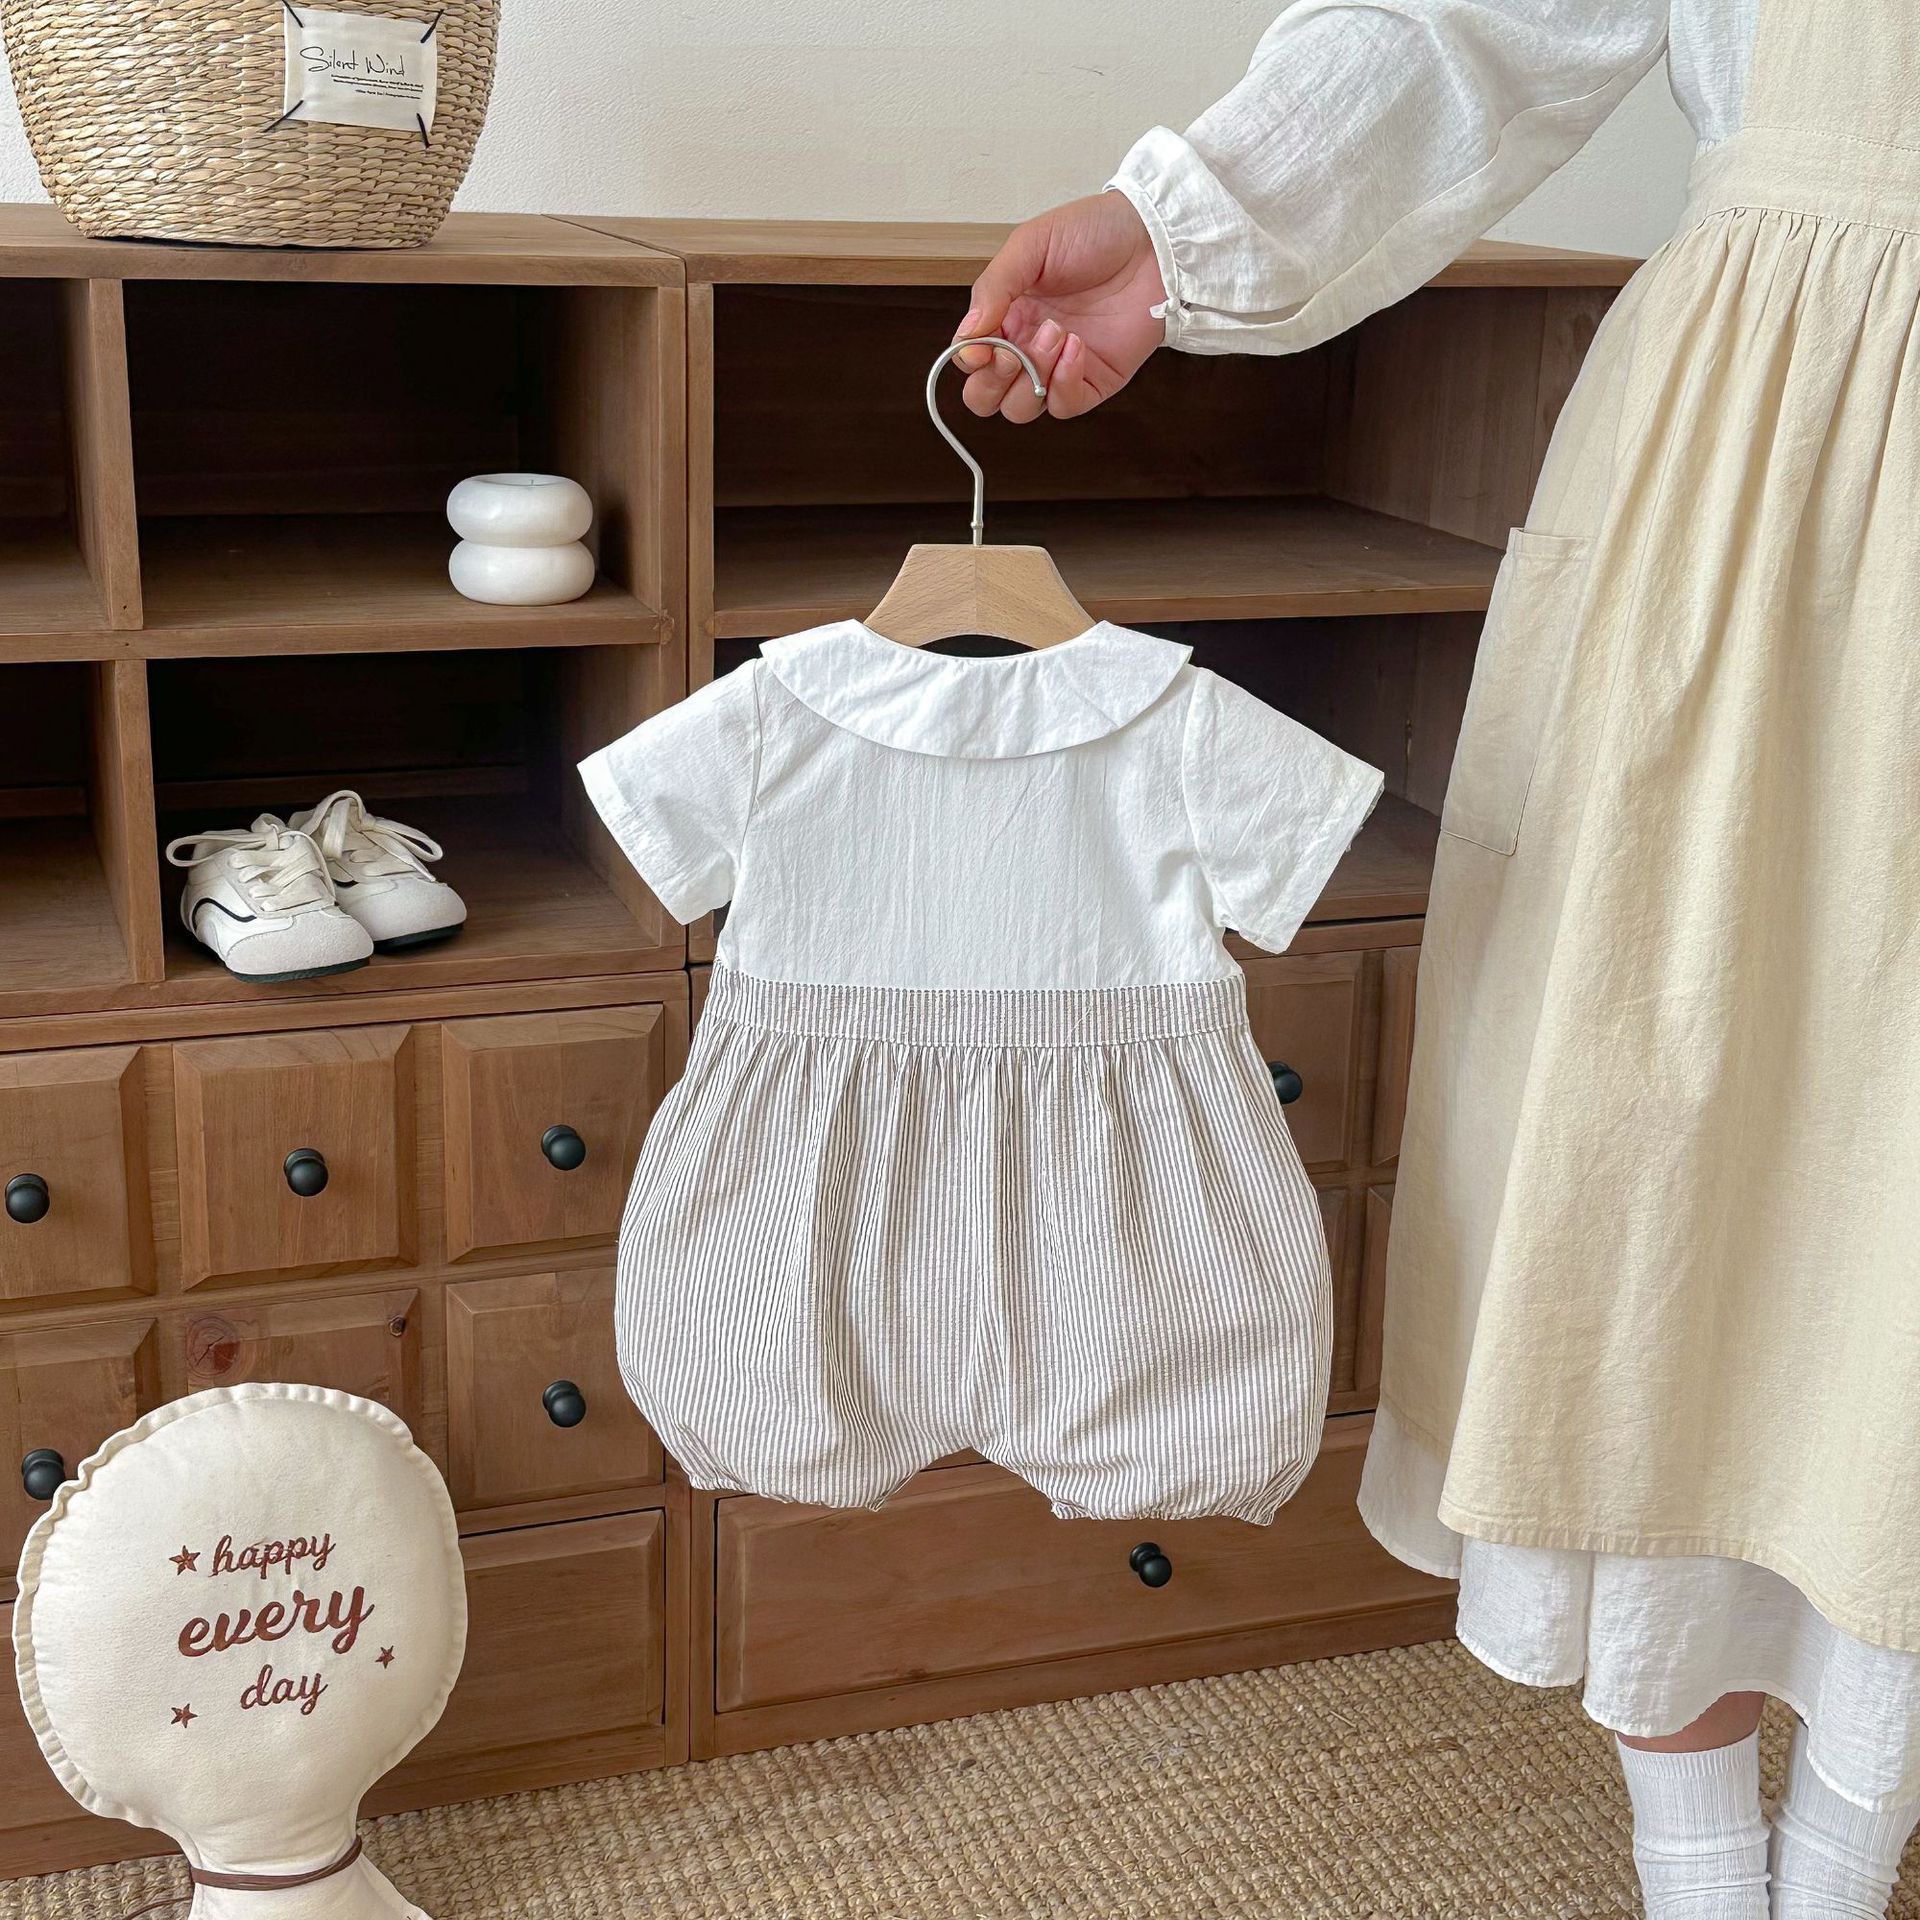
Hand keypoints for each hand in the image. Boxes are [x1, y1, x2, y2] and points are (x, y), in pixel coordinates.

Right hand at [953, 191, 1165, 422]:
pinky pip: (1065, 406)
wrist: (1151, 238)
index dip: (969, 361)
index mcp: (1006, 315)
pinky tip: (1077, 346)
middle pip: (987, 398)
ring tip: (1056, 332)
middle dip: (991, 383)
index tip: (982, 346)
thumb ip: (993, 288)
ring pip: (1022, 408)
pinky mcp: (1094, 381)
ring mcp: (1059, 368)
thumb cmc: (1093, 233)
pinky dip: (1064, 383)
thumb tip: (966, 334)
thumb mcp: (1030, 246)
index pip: (970, 360)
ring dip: (1030, 377)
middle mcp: (1027, 346)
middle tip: (1010, 353)